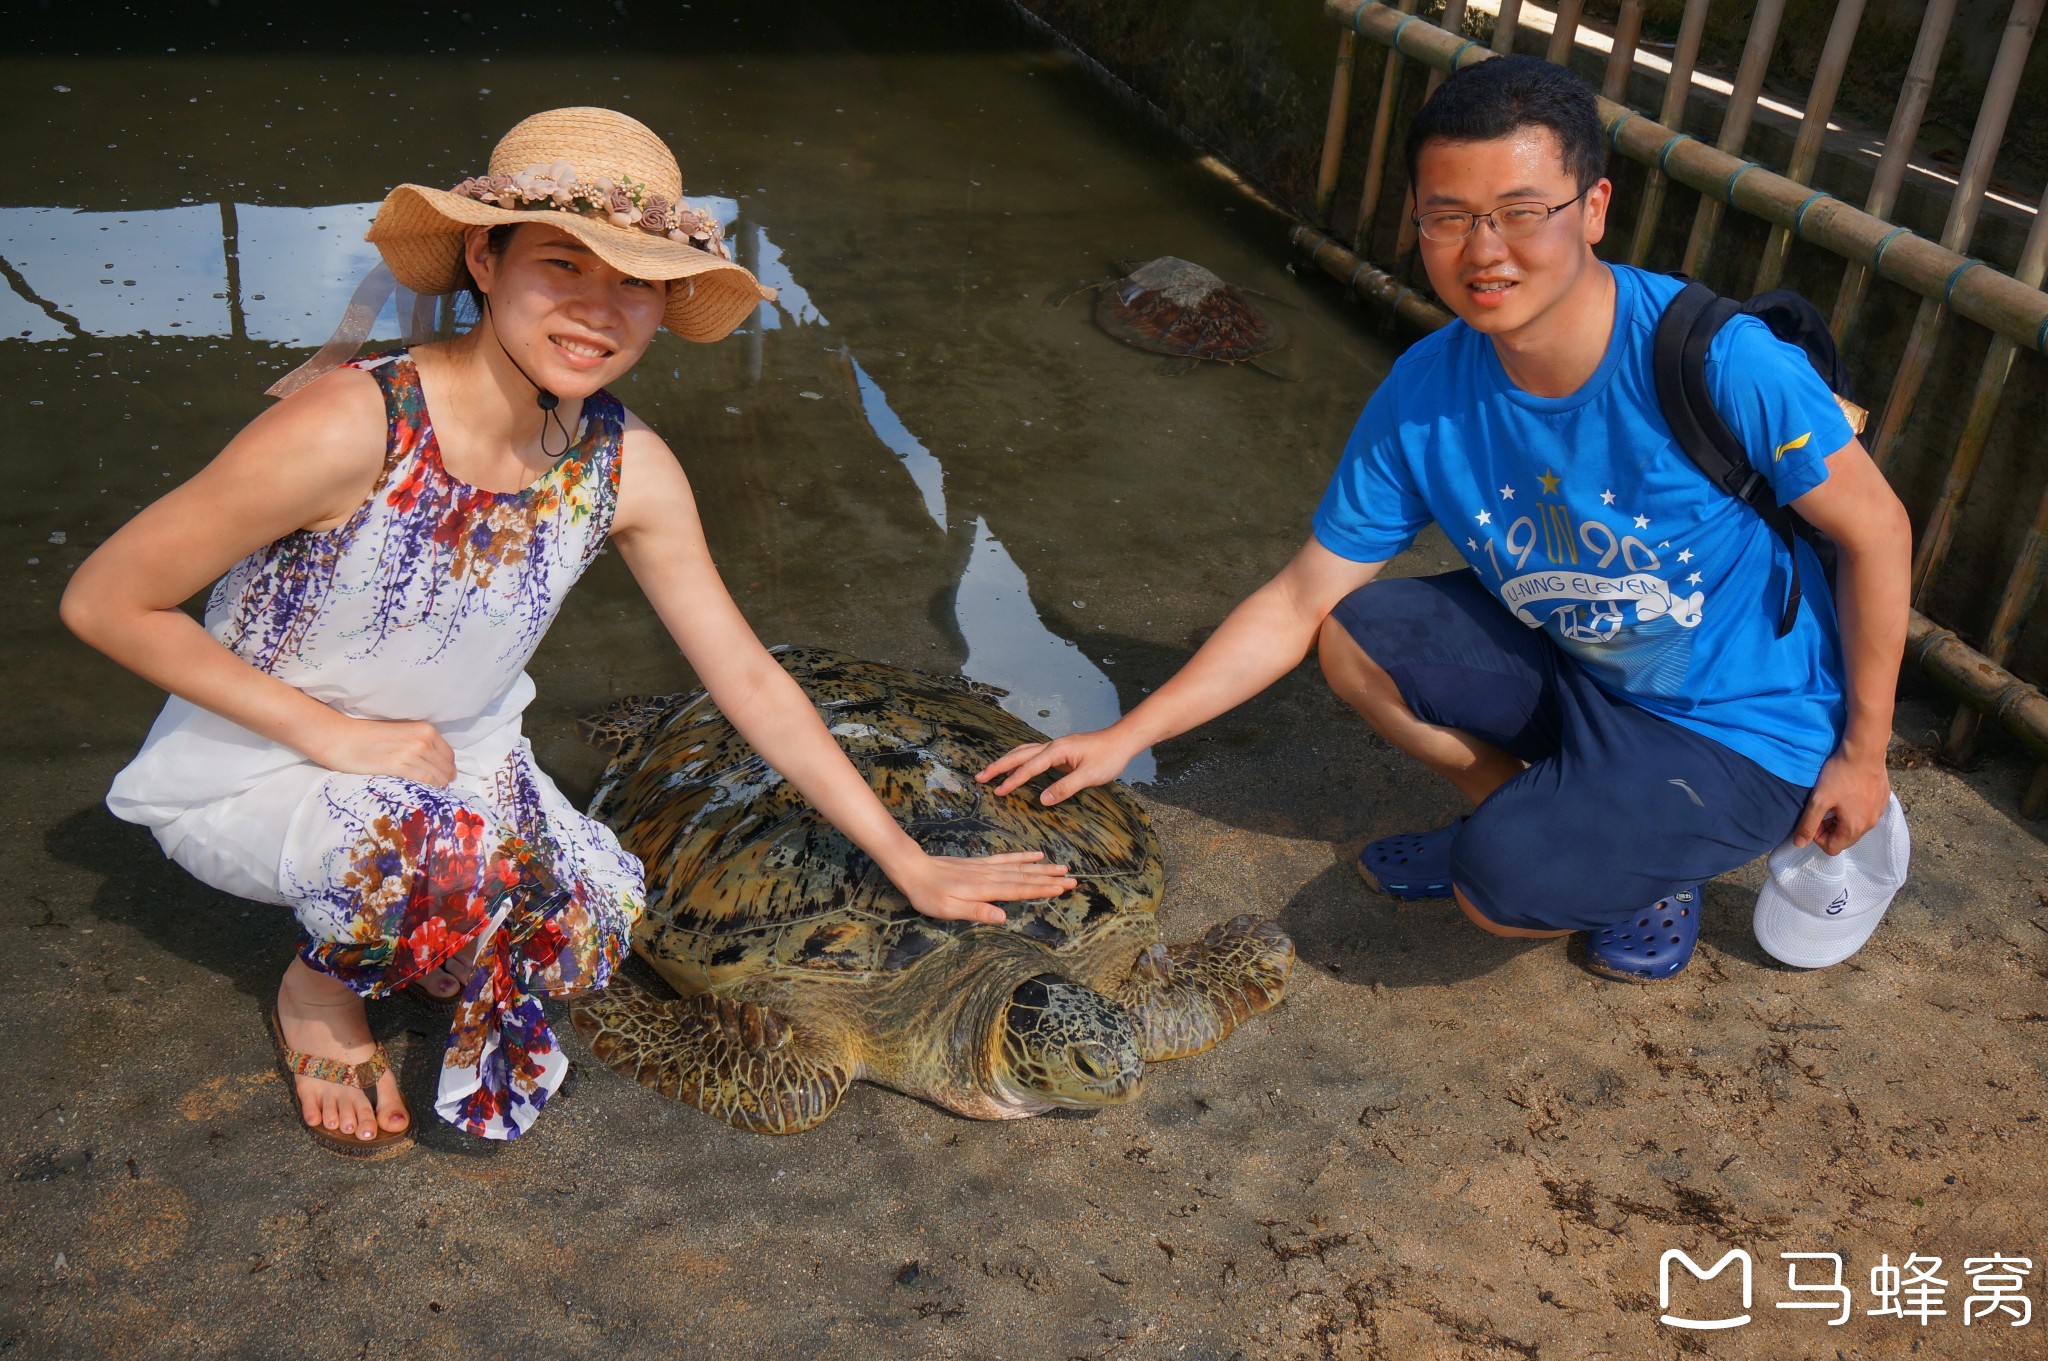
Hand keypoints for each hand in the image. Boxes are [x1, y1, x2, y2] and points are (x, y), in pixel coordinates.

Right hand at [307, 714, 456, 785]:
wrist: (341, 738)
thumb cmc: (368, 736)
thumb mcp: (402, 733)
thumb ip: (420, 744)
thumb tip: (434, 763)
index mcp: (425, 729)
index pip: (448, 755)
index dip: (447, 768)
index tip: (443, 777)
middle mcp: (422, 739)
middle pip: (446, 767)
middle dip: (445, 779)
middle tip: (437, 789)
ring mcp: (411, 752)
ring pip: (438, 776)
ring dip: (438, 787)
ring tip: (429, 794)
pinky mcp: (398, 765)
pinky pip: (425, 780)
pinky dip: (429, 789)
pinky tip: (422, 793)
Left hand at [889, 850, 1077, 925]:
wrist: (913, 869)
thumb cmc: (928, 894)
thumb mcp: (948, 909)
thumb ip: (977, 911)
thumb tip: (1003, 918)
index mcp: (985, 889)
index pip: (1019, 890)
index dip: (1042, 890)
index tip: (1062, 889)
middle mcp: (990, 876)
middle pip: (1024, 878)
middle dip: (1049, 879)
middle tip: (1073, 880)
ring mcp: (986, 868)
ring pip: (1019, 867)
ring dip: (1041, 869)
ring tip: (1062, 867)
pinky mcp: (980, 864)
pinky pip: (1006, 858)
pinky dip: (1023, 857)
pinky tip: (1035, 855)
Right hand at [976, 727, 1136, 805]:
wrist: (1122, 740)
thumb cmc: (1108, 757)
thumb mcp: (1089, 776)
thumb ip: (1065, 787)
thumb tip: (1042, 799)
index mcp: (1057, 750)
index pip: (1030, 767)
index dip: (1013, 780)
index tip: (998, 791)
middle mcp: (1052, 745)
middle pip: (1019, 755)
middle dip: (998, 766)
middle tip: (979, 777)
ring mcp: (1055, 746)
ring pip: (1024, 752)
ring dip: (1006, 762)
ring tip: (990, 771)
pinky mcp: (1060, 750)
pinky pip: (1032, 754)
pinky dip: (1019, 760)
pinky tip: (1016, 766)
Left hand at [1792, 749, 1889, 854]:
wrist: (1865, 751)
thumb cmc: (1840, 775)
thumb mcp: (1819, 800)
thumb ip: (1808, 824)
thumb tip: (1799, 844)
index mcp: (1855, 828)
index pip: (1832, 848)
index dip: (1818, 837)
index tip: (1814, 819)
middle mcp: (1871, 824)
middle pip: (1845, 838)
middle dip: (1829, 829)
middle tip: (1822, 809)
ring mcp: (1879, 811)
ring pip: (1856, 825)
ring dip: (1841, 819)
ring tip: (1833, 800)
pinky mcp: (1883, 799)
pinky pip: (1866, 813)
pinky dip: (1854, 809)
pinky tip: (1847, 793)